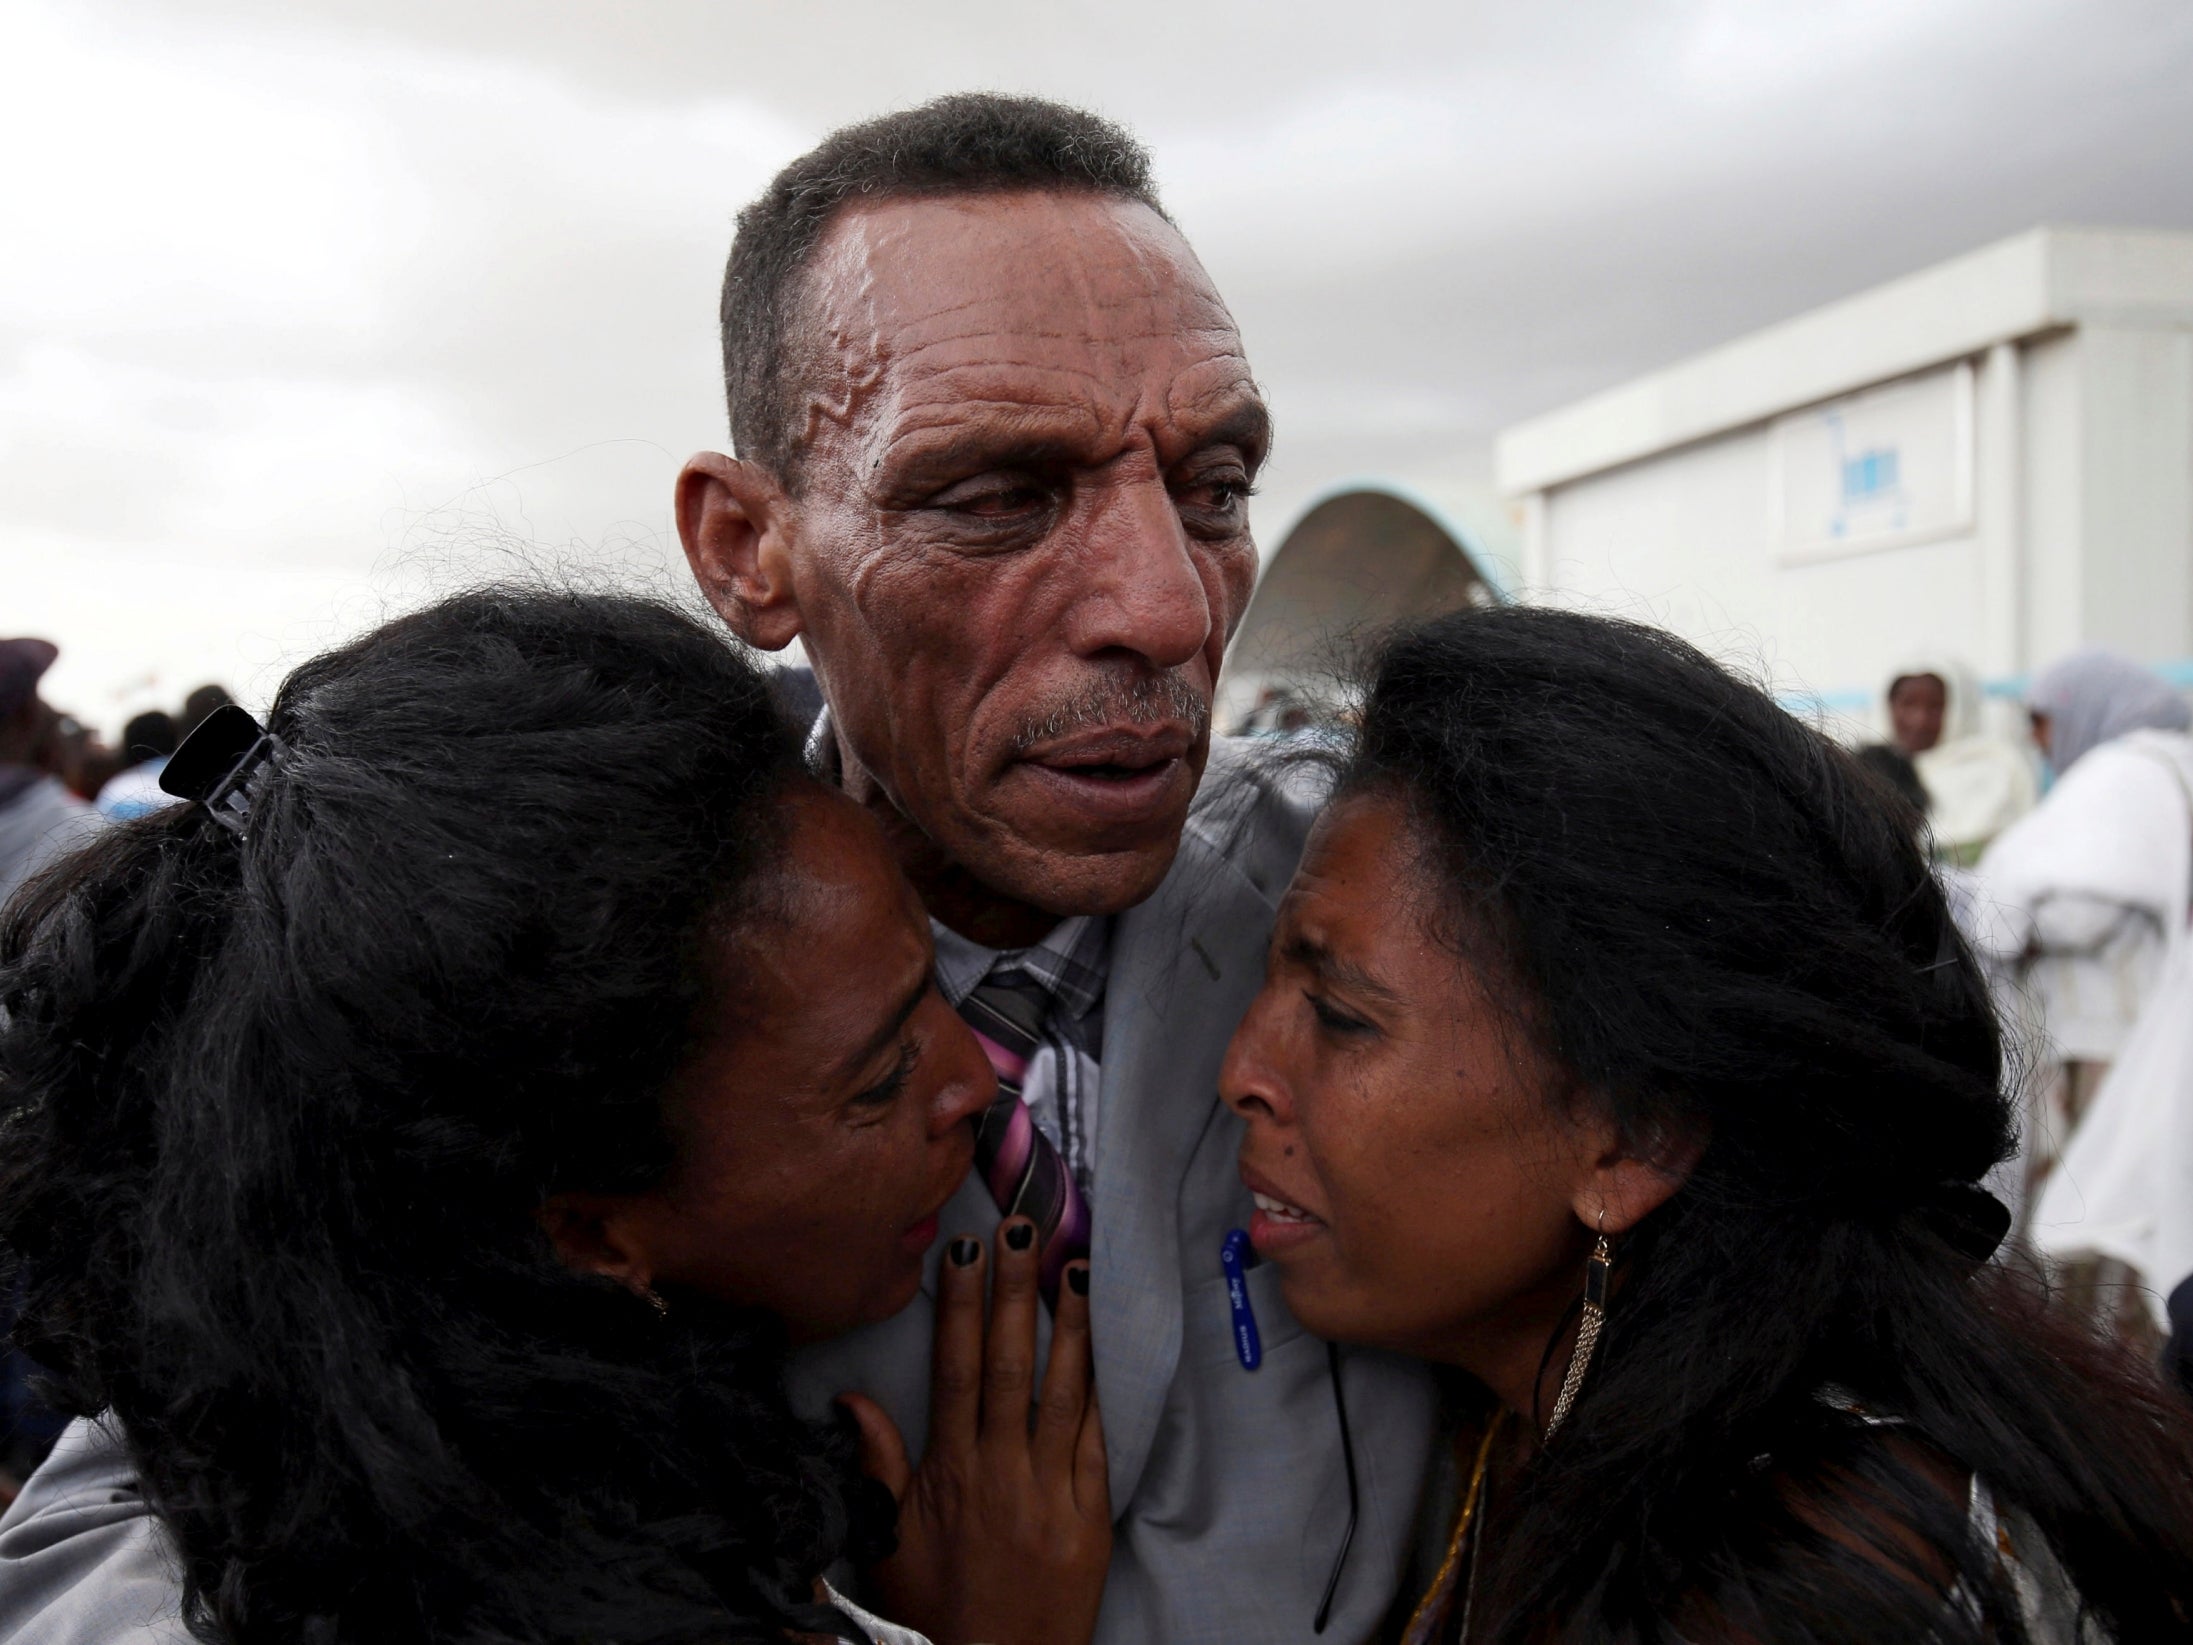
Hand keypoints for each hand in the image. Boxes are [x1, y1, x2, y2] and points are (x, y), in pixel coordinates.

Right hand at [839, 1218, 1109, 1644]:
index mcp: (949, 1472)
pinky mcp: (1090, 1519)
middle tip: (1025, 1228)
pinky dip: (1098, 1392)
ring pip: (1060, 1393)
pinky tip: (1102, 1346)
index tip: (967, 1251)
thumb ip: (877, 1464)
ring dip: (1068, 1326)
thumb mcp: (890, 1541)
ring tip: (1074, 1266)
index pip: (955, 1370)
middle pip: (1009, 1365)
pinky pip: (1095, 1443)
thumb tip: (851, 1398)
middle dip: (1015, 1292)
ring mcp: (1050, 1494)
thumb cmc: (934, 1612)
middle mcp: (1001, 1472)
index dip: (961, 1308)